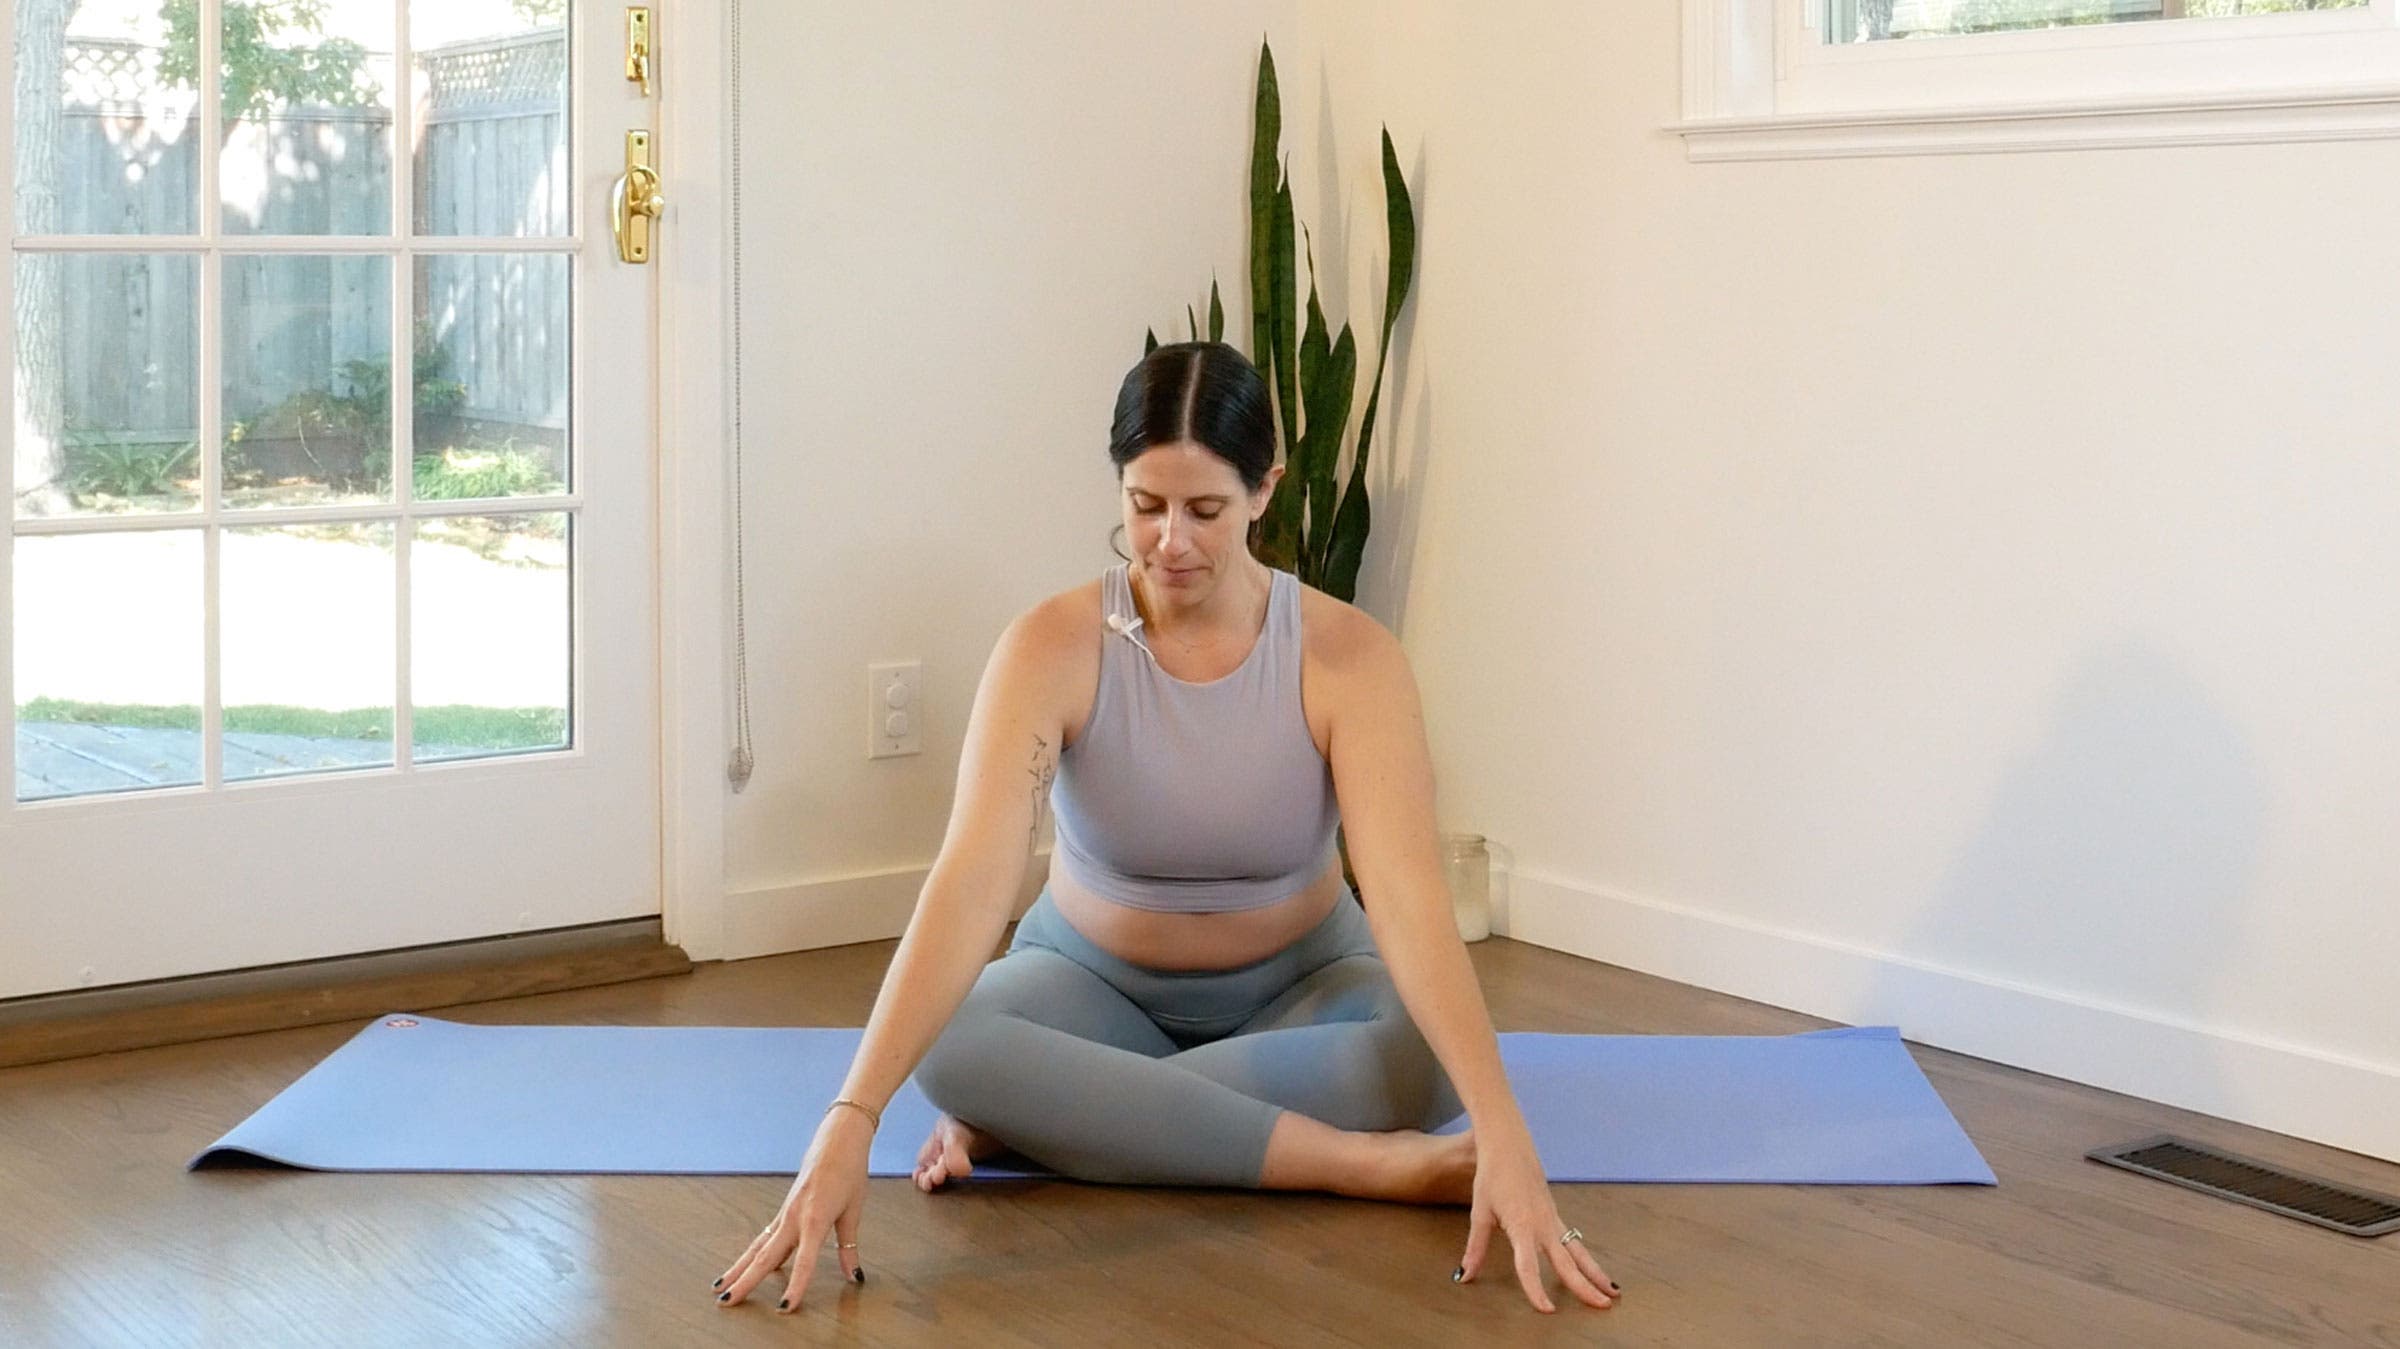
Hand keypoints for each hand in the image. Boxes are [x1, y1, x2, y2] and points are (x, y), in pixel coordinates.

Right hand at [714, 1107, 872, 1313]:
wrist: (837, 1140)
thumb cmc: (849, 1171)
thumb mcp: (854, 1210)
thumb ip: (849, 1248)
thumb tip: (854, 1277)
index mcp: (815, 1218)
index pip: (804, 1261)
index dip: (796, 1286)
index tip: (785, 1307)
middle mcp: (794, 1217)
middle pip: (765, 1257)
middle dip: (745, 1282)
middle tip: (725, 1303)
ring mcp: (785, 1214)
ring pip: (757, 1247)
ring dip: (738, 1269)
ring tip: (720, 1289)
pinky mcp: (783, 1211)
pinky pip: (764, 1237)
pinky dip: (752, 1255)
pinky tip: (745, 1269)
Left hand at [1456, 1126, 1618, 1313]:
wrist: (1508, 1144)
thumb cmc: (1492, 1176)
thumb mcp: (1480, 1213)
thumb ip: (1475, 1249)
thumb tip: (1464, 1276)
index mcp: (1522, 1226)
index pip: (1529, 1266)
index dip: (1536, 1290)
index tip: (1548, 1310)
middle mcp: (1543, 1225)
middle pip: (1567, 1263)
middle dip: (1585, 1287)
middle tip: (1603, 1306)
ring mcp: (1552, 1219)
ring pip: (1578, 1252)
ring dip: (1595, 1273)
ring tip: (1612, 1293)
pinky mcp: (1555, 1214)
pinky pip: (1574, 1241)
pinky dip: (1586, 1258)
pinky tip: (1594, 1271)